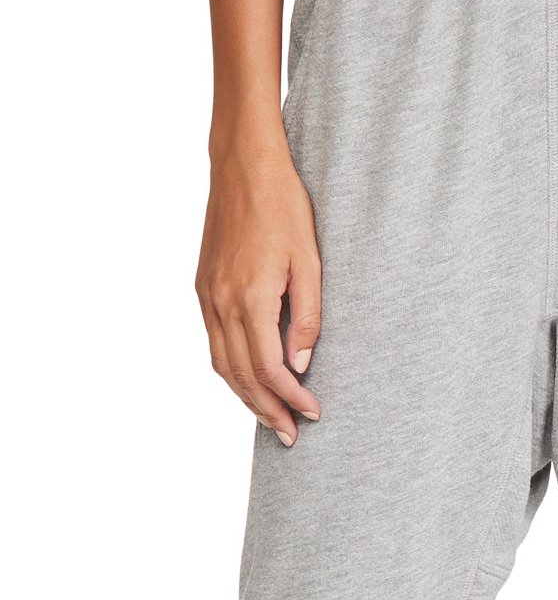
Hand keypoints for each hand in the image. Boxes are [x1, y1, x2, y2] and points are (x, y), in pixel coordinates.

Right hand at [195, 131, 321, 444]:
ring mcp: (207, 296)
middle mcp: (221, 302)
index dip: (291, 397)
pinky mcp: (202, 288)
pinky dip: (231, 371)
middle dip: (268, 410)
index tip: (314, 412)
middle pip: (242, 376)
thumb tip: (300, 365)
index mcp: (251, 296)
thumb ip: (307, 317)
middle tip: (292, 435)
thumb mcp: (311, 261)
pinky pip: (214, 344)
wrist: (242, 165)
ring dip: (246, 397)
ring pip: (222, 364)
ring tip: (272, 419)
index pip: (269, 367)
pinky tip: (250, 381)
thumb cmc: (283, 205)